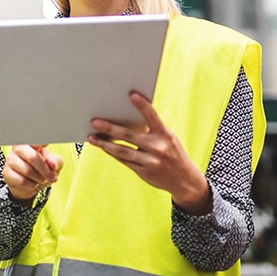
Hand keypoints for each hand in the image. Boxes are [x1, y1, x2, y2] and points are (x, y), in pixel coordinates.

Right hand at [3, 144, 61, 202]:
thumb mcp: (54, 165)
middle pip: (32, 157)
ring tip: (41, 180)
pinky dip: (31, 185)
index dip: (40, 142)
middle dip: (45, 170)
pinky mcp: (7, 173)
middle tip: (53, 177)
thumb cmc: (42, 170)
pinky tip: (32, 184)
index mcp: (31, 143)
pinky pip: (22, 181)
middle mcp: (18, 148)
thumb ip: (56, 161)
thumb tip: (51, 163)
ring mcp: (10, 160)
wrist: (31, 185)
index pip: (34, 140)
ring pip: (28, 171)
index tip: (46, 143)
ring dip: (39, 179)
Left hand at [86, 92, 212, 214]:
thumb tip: (127, 117)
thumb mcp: (168, 138)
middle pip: (129, 136)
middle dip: (110, 128)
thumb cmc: (173, 152)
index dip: (143, 106)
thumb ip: (152, 129)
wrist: (185, 180)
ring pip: (123, 151)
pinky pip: (124, 160)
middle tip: (95, 122)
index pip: (153, 117)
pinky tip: (102, 147)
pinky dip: (112, 153)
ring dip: (105, 144)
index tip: (132, 95)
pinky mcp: (143, 172)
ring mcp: (150, 161)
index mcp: (165, 135)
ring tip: (92, 138)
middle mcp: (158, 148)